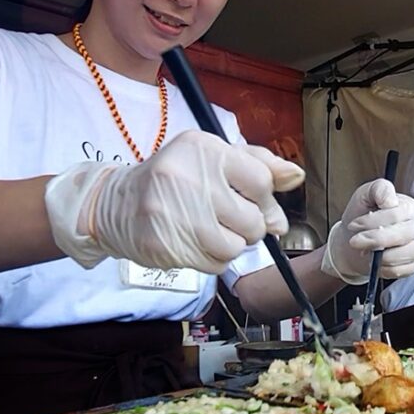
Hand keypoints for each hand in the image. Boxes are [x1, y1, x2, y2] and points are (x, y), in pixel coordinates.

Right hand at [46, 131, 304, 272]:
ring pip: (235, 247)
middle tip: (228, 218)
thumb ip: (258, 164)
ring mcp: (172, 214)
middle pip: (253, 220)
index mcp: (203, 148)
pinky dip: (214, 259)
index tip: (255, 203)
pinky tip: (196, 243)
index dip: (265, 200)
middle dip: (249, 226)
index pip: (261, 181)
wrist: (117, 204)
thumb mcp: (213, 158)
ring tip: (211, 230)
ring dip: (231, 245)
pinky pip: (215, 264)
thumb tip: (297, 176)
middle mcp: (187, 178)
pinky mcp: (163, 245)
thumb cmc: (176, 178)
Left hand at [321, 179, 413, 283]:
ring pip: (410, 252)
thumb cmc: (360, 216)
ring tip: (366, 253)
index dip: (374, 221)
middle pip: (404, 234)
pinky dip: (388, 269)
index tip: (354, 225)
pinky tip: (376, 263)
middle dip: (376, 239)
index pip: (397, 214)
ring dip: (383, 256)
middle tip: (355, 241)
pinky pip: (407, 269)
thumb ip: (379, 189)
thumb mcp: (365, 195)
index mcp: (408, 206)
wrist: (352, 240)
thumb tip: (390, 201)